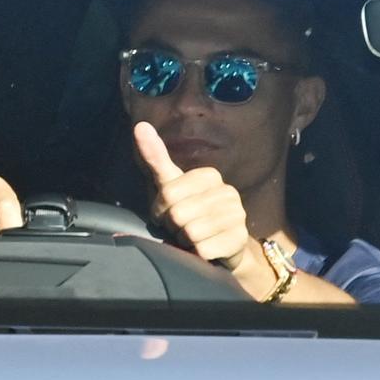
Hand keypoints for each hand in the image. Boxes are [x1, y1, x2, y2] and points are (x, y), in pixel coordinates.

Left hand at [133, 121, 261, 273]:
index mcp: (209, 176)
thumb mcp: (171, 186)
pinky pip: (203, 249)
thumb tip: (140, 126)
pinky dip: (197, 254)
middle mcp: (227, 192)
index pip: (168, 193)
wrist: (222, 247)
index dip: (161, 210)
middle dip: (173, 226)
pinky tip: (205, 248)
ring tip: (193, 238)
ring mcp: (237, 215)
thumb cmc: (191, 214)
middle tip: (182, 228)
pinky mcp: (240, 239)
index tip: (170, 213)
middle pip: (178, 214)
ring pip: (190, 233)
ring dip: (184, 241)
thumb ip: (155, 157)